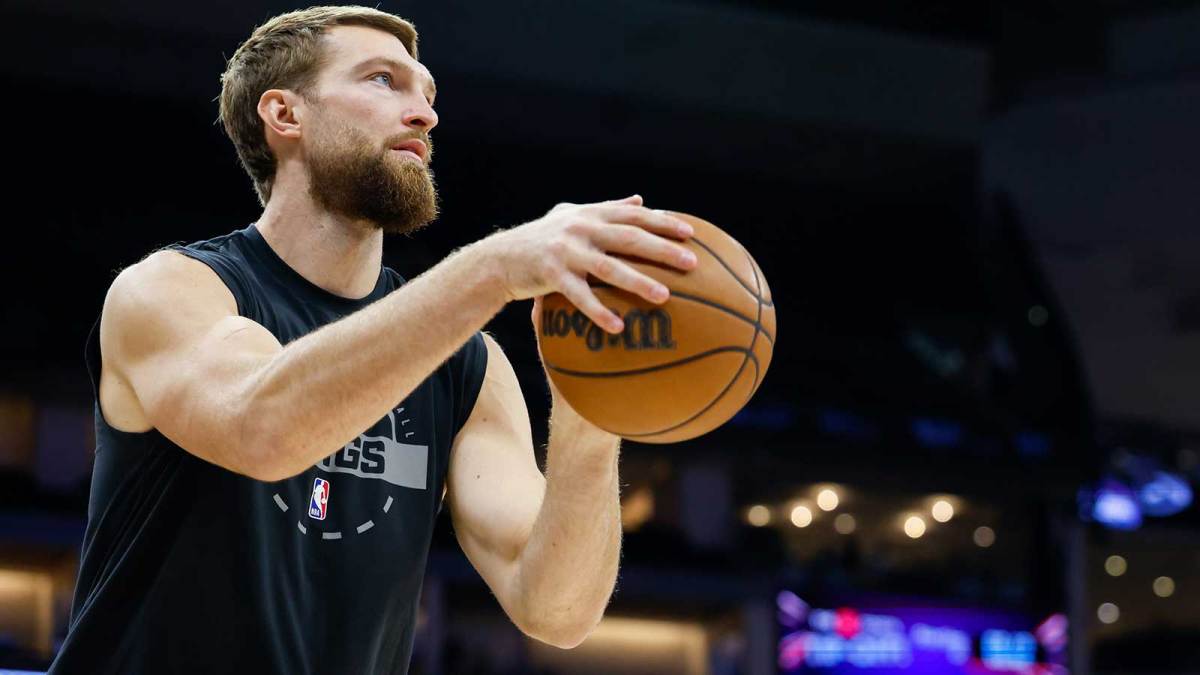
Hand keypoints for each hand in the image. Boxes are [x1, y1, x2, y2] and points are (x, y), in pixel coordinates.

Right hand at [484, 195, 696, 332]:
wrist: (500, 258)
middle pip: (629, 238)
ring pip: (608, 268)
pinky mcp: (551, 274)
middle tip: (691, 263)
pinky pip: (580, 296)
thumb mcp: (572, 216)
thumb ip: (607, 207)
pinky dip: (599, 311)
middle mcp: (581, 228)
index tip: (691, 233)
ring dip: (638, 282)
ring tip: (664, 297)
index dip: (663, 222)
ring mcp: (566, 251)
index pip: (634, 215)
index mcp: (591, 214)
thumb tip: (641, 199)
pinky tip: (618, 326)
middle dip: (662, 250)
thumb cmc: (542, 237)